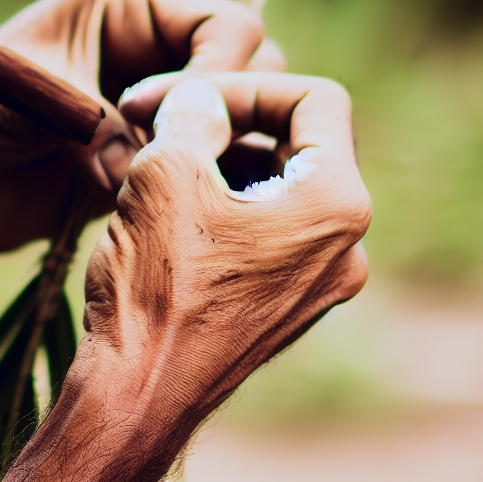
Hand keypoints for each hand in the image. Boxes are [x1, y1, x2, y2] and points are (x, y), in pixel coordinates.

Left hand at [0, 0, 284, 252]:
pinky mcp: (168, 144)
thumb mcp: (23, 104)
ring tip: (175, 193)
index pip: (227, 27)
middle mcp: (160, 37)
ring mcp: (169, 91)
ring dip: (222, 158)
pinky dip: (214, 186)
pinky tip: (184, 212)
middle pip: (255, 70)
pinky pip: (225, 161)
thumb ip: (88, 123)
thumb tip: (143, 165)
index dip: (215, 80)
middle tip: (176, 168)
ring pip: (248, 119)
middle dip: (226, 121)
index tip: (160, 126)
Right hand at [0, 73, 369, 481]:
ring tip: (153, 162)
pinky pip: (264, 231)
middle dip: (229, 121)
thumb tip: (204, 97)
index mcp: (338, 205)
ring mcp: (319, 283)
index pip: (315, 99)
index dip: (246, 84)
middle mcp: (347, 247)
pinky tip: (162, 210)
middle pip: (299, 142)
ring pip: (277, 186)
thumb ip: (193, 112)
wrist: (135, 397)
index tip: (185, 95)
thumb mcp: (165, 170)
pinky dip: (221, 206)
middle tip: (160, 117)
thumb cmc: (155, 288)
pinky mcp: (285, 307)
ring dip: (219, 162)